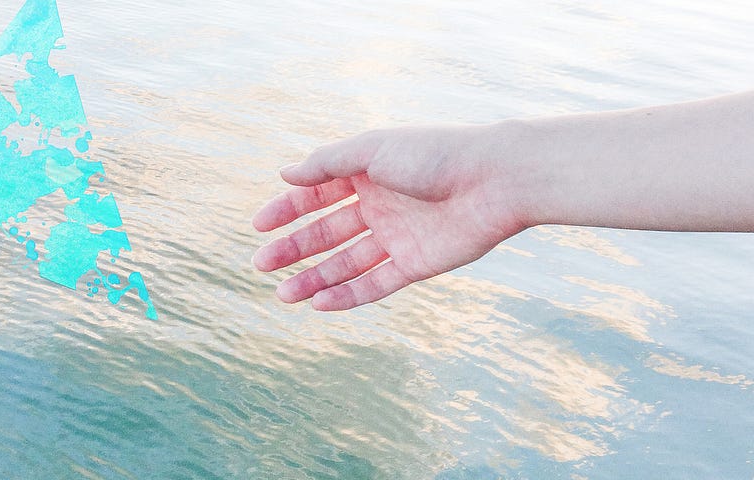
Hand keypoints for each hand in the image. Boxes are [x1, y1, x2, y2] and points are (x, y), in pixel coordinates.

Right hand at [253, 123, 534, 309]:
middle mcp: (379, 205)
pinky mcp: (415, 264)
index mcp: (367, 173)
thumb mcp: (373, 150)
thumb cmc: (435, 155)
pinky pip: (375, 283)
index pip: (316, 194)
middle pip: (326, 232)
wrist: (495, 181)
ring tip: (282, 294)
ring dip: (314, 278)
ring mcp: (396, 236)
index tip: (258, 226)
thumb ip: (327, 163)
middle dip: (293, 248)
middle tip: (261, 264)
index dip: (286, 210)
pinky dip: (347, 294)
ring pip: (346, 263)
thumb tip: (285, 174)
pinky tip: (319, 302)